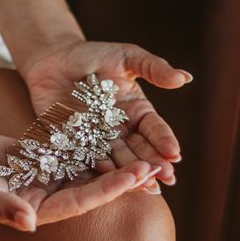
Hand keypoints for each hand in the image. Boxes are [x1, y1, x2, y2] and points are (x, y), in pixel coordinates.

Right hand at [0, 128, 157, 231]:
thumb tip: (29, 222)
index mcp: (33, 212)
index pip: (79, 203)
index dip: (109, 191)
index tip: (136, 178)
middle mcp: (43, 198)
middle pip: (90, 189)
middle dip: (122, 178)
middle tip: (154, 166)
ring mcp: (43, 179)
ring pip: (85, 170)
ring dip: (113, 161)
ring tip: (143, 150)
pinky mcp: (40, 159)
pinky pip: (71, 152)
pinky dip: (92, 145)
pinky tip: (115, 135)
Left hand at [21, 40, 192, 187]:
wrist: (54, 59)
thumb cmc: (93, 54)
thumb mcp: (126, 56)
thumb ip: (153, 68)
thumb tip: (185, 78)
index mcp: (137, 110)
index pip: (154, 128)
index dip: (164, 141)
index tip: (175, 154)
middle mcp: (121, 129)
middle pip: (140, 149)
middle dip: (153, 163)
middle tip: (167, 178)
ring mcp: (98, 138)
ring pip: (118, 158)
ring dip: (130, 172)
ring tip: (143, 185)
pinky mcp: (75, 143)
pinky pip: (87, 157)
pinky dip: (98, 168)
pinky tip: (108, 177)